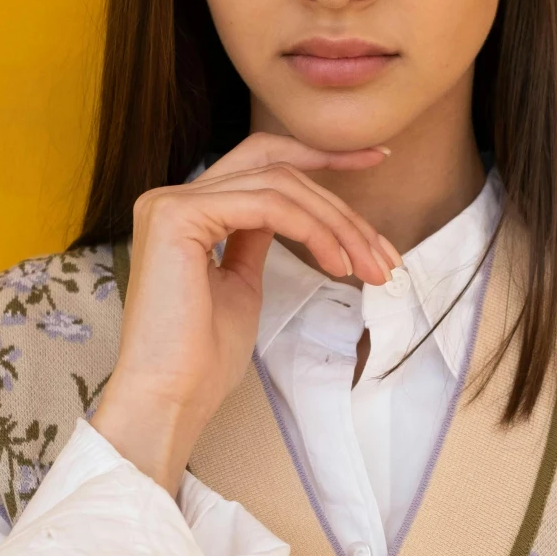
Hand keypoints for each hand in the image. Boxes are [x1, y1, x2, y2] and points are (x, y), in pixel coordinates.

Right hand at [91, 131, 400, 488]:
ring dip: (337, 225)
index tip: (374, 160)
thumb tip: (290, 213)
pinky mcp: (177, 216)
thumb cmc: (203, 358)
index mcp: (186, 211)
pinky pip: (267, 205)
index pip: (262, 163)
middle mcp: (173, 197)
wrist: (171, 397)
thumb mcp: (240, 285)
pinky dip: (313, 230)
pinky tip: (336, 263)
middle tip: (385, 253)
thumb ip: (255, 239)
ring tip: (370, 268)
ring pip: (279, 185)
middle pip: (278, 170)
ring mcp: (172, 203)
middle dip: (341, 207)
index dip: (320, 157)